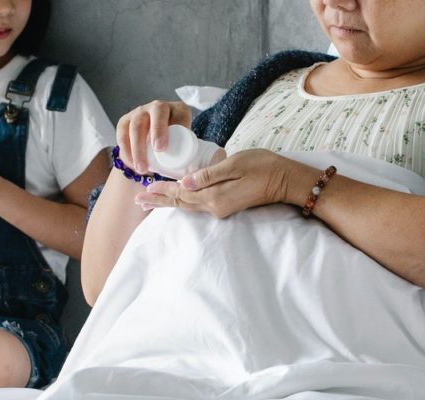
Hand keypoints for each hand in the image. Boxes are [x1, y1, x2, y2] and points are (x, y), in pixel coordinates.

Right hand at [116, 100, 191, 173]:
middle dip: (150, 137)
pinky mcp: (125, 122)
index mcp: (177, 110)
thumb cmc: (177, 143)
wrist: (158, 138)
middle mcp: (157, 107)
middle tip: (152, 158)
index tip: (160, 148)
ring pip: (135, 127)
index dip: (162, 129)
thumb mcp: (187, 142)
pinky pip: (122, 135)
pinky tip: (131, 164)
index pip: (174, 114)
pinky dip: (126, 151)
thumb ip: (190, 150)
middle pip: (152, 117)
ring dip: (137, 150)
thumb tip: (188, 170)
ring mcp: (140, 112)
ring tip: (141, 169)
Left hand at [133, 149, 306, 218]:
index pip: (181, 194)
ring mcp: (221, 209)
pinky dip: (183, 201)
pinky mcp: (226, 205)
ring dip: (168, 203)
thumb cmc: (263, 167)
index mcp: (214, 197)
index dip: (161, 191)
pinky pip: (198, 205)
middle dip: (159, 201)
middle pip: (180, 204)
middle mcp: (215, 207)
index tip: (143, 189)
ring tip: (149, 202)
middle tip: (138, 201)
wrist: (286, 180)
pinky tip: (176, 199)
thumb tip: (183, 182)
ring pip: (188, 206)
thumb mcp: (234, 165)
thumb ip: (208, 175)